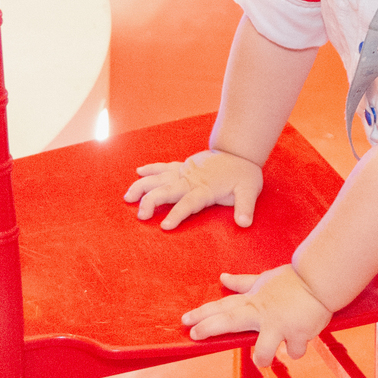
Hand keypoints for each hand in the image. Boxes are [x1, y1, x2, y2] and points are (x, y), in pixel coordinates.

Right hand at [123, 149, 262, 229]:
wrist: (239, 150)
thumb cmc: (244, 174)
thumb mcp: (250, 190)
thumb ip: (245, 207)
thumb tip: (244, 223)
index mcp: (206, 189)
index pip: (188, 203)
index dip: (177, 214)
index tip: (164, 226)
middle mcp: (191, 179)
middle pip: (167, 190)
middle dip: (151, 202)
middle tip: (140, 216)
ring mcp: (185, 171)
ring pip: (159, 177)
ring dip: (143, 186)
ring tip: (128, 198)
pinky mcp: (183, 166)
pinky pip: (164, 166)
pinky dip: (151, 169)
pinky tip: (138, 172)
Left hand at [182, 264, 332, 369]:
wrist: (321, 279)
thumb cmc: (293, 280)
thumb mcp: (264, 279)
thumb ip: (243, 283)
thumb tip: (222, 278)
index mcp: (253, 301)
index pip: (223, 306)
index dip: (203, 313)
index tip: (185, 320)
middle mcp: (262, 312)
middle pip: (229, 320)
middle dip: (209, 327)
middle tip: (193, 334)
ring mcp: (278, 324)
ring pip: (262, 353)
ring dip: (263, 357)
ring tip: (265, 357)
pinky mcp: (296, 334)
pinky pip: (294, 352)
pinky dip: (297, 348)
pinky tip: (301, 339)